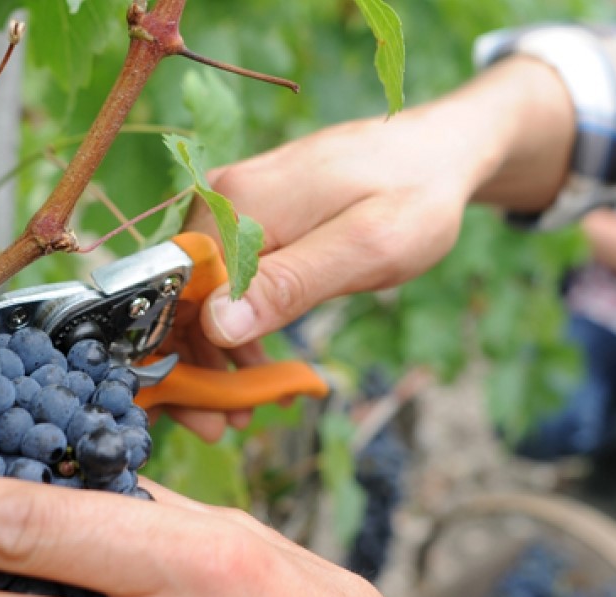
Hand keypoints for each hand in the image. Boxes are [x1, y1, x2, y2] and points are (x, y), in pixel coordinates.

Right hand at [167, 57, 575, 439]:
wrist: (439, 151)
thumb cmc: (414, 197)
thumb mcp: (365, 249)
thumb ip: (291, 284)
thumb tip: (218, 323)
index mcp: (238, 204)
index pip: (176, 293)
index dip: (180, 357)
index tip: (207, 413)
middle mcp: (221, 199)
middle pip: (180, 296)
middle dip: (193, 365)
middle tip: (220, 426)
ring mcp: (233, 207)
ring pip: (200, 293)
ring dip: (214, 354)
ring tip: (245, 405)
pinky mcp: (250, 218)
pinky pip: (226, 280)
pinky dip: (236, 326)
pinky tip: (257, 364)